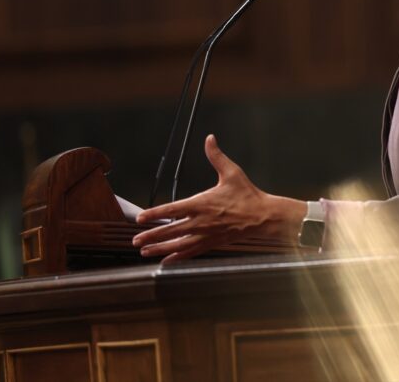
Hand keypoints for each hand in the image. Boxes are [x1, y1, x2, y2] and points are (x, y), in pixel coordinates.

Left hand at [132, 134, 305, 263]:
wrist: (262, 216)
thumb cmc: (247, 194)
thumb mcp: (232, 172)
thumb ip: (216, 156)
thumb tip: (209, 139)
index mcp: (202, 203)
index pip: (172, 209)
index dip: (155, 213)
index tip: (140, 218)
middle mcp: (201, 221)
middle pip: (171, 230)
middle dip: (151, 235)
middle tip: (135, 240)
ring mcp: (206, 234)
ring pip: (178, 244)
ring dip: (159, 248)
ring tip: (144, 251)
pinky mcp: (212, 243)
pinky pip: (191, 252)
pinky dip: (177, 257)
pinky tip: (166, 261)